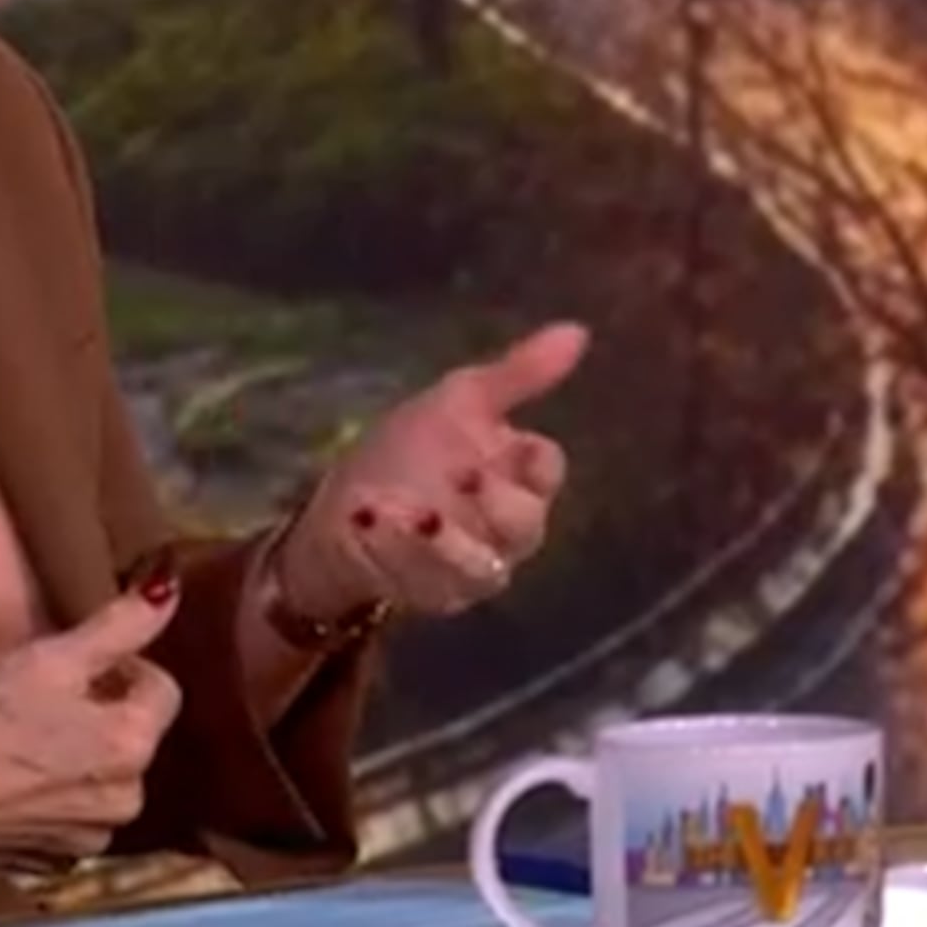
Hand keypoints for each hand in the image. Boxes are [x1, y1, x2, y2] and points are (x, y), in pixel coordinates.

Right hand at [0, 576, 185, 868]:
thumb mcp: (51, 658)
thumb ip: (120, 624)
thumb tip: (169, 588)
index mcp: (134, 745)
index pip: (163, 688)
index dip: (122, 666)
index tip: (76, 665)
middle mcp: (127, 800)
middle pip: (134, 735)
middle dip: (101, 713)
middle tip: (45, 699)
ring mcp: (91, 839)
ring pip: (104, 778)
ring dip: (81, 756)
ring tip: (26, 740)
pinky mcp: (55, 863)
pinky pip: (73, 815)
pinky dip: (55, 796)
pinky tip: (13, 780)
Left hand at [277, 323, 583, 623]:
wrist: (347, 502)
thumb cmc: (411, 448)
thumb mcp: (461, 400)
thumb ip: (520, 373)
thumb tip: (579, 330)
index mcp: (520, 474)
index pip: (549, 469)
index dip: (533, 461)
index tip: (510, 444)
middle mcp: (508, 528)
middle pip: (527, 525)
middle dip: (494, 505)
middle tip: (460, 479)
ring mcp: (476, 567)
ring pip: (483, 566)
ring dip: (442, 540)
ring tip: (401, 510)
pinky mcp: (439, 596)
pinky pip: (433, 586)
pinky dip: (400, 554)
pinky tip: (369, 521)